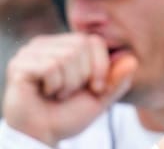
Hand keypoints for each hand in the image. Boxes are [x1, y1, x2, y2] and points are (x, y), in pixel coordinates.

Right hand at [2, 33, 136, 145]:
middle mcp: (47, 44)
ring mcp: (31, 52)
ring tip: (57, 94)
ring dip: (67, 84)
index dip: (101, 66)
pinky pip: (49, 67)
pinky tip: (44, 93)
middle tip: (69, 92)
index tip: (96, 88)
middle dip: (83, 76)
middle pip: (81, 46)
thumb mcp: (101, 98)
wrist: (43, 135)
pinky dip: (53, 86)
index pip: (94, 41)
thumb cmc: (68, 115)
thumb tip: (132, 60)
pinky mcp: (19, 65)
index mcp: (66, 46)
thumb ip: (118, 80)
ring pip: (65, 56)